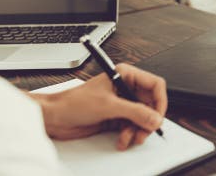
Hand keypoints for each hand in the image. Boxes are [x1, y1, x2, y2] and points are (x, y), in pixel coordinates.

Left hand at [34, 64, 166, 149]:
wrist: (55, 117)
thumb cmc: (74, 102)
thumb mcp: (109, 106)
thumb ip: (135, 112)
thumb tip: (155, 118)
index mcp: (125, 75)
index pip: (155, 85)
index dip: (160, 101)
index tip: (158, 116)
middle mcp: (125, 88)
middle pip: (150, 104)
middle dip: (148, 120)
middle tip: (144, 132)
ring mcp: (121, 103)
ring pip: (142, 118)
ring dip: (137, 130)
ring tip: (129, 138)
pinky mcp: (116, 116)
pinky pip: (132, 126)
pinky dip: (129, 135)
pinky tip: (121, 139)